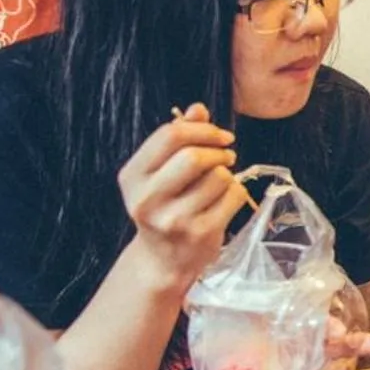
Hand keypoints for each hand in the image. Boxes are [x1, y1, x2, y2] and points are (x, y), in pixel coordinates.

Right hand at [118, 103, 248, 292]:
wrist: (163, 259)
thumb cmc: (164, 207)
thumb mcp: (160, 173)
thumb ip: (177, 139)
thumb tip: (198, 109)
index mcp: (133, 177)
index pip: (170, 136)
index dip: (202, 129)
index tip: (220, 135)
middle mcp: (148, 199)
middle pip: (194, 156)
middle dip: (217, 150)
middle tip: (226, 156)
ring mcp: (175, 219)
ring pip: (219, 176)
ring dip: (227, 174)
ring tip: (220, 183)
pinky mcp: (202, 234)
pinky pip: (234, 196)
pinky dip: (236, 193)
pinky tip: (225, 201)